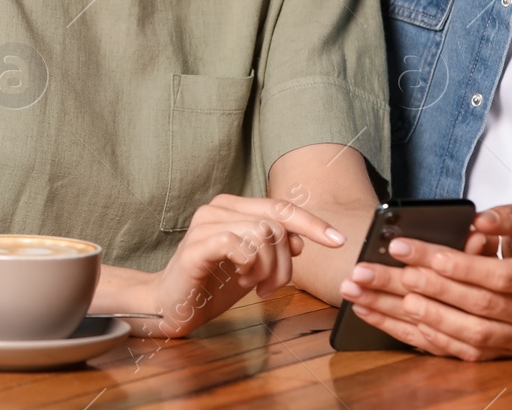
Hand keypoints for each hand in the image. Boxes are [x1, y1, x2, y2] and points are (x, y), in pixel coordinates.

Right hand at [138, 194, 346, 338]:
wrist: (172, 304)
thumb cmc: (212, 283)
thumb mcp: (254, 266)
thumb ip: (275, 248)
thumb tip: (299, 239)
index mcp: (234, 207)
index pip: (282, 207)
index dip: (313, 223)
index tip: (339, 241)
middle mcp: (219, 208)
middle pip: (276, 224)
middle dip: (285, 263)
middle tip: (271, 287)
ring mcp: (206, 224)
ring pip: (263, 235)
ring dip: (267, 269)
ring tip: (252, 284)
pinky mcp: (197, 246)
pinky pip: (240, 246)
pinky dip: (249, 267)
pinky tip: (240, 280)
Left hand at [338, 202, 511, 360]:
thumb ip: (509, 216)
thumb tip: (479, 221)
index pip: (493, 275)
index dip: (450, 263)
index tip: (403, 247)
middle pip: (470, 307)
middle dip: (416, 287)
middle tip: (369, 271)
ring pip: (458, 335)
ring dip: (406, 316)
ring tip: (366, 295)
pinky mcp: (492, 355)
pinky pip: (449, 350)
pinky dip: (410, 334)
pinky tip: (377, 316)